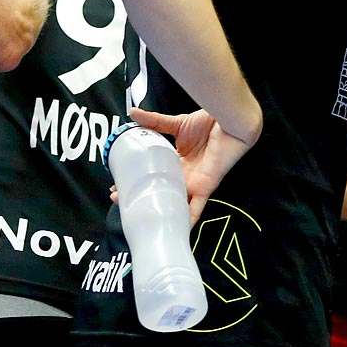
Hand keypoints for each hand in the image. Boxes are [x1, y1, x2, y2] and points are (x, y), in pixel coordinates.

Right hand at [130, 105, 258, 223]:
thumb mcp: (177, 123)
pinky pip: (196, 209)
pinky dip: (188, 221)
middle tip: (118, 199)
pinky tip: (176, 232)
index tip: (118, 184)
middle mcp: (184, 175)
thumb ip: (154, 122)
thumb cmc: (209, 122)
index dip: (137, 180)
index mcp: (177, 161)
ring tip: (137, 216)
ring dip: (158, 210)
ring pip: (174, 202)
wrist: (229, 121)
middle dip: (140, 197)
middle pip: (160, 191)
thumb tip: (132, 114)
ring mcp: (194, 183)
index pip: (154, 174)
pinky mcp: (205, 187)